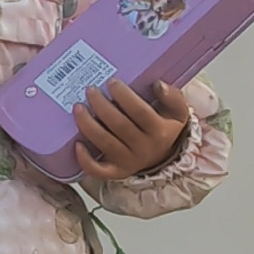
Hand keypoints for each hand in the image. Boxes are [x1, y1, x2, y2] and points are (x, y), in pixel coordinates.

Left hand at [74, 79, 190, 183]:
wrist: (164, 157)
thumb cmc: (164, 128)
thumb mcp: (177, 112)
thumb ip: (173, 96)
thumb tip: (158, 84)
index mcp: (160, 132)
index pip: (140, 112)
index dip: (124, 96)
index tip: (111, 82)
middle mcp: (144, 148)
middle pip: (119, 126)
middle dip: (101, 106)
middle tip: (90, 90)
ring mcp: (129, 162)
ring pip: (106, 144)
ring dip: (88, 125)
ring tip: (78, 107)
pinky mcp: (116, 172)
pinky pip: (99, 170)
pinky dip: (85, 160)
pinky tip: (76, 143)